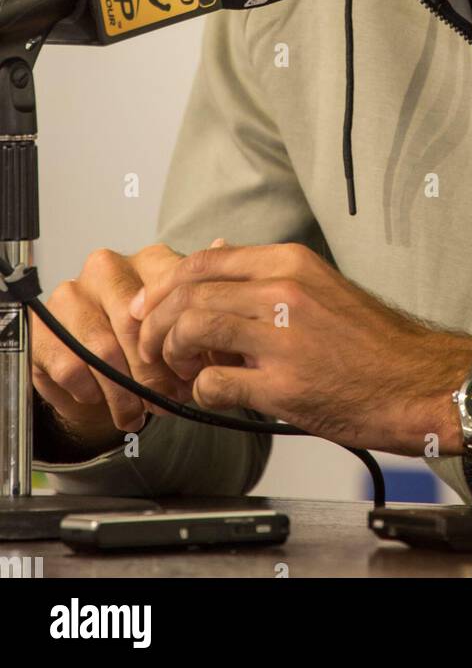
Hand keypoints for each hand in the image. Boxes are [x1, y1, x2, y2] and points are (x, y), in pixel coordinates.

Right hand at [31, 240, 204, 447]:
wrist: (94, 372)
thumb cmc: (144, 345)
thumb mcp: (183, 333)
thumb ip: (205, 327)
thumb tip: (229, 330)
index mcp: (148, 260)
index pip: (168, 292)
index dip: (180, 340)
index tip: (190, 372)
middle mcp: (107, 268)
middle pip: (133, 322)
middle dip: (153, 371)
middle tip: (166, 400)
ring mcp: (71, 294)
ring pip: (101, 349)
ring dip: (123, 390)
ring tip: (137, 412)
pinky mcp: (41, 326)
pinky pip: (69, 365)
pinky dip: (90, 391)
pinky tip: (100, 399)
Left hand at [131, 242, 471, 455]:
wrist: (418, 381)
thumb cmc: (371, 342)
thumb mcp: (319, 288)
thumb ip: (266, 278)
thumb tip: (213, 260)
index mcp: (290, 262)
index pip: (204, 261)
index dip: (164, 286)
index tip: (148, 306)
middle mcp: (285, 290)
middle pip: (188, 294)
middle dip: (157, 323)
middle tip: (154, 346)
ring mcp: (284, 337)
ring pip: (192, 330)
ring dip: (174, 355)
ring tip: (184, 371)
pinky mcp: (284, 385)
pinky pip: (214, 383)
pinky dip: (202, 392)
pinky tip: (215, 395)